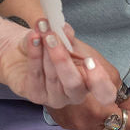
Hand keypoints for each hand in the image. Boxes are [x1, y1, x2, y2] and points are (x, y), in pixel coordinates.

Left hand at [0, 19, 116, 109]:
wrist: (24, 50)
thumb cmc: (52, 48)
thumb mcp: (64, 40)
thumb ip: (67, 36)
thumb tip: (65, 31)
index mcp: (90, 82)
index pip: (105, 92)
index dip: (100, 80)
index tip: (90, 60)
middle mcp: (74, 94)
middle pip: (74, 84)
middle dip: (63, 60)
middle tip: (53, 37)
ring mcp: (55, 98)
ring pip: (52, 77)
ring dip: (46, 52)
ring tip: (42, 31)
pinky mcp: (36, 96)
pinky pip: (35, 75)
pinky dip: (34, 54)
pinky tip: (33, 39)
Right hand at [46, 35, 129, 129]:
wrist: (35, 60)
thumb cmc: (74, 57)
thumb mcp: (105, 70)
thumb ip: (121, 93)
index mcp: (98, 110)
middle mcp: (86, 123)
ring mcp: (74, 125)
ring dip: (120, 125)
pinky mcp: (65, 123)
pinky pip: (91, 128)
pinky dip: (104, 123)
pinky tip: (112, 114)